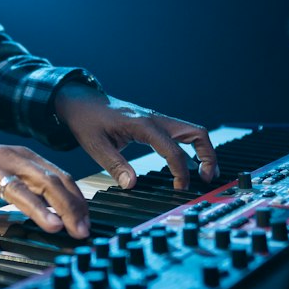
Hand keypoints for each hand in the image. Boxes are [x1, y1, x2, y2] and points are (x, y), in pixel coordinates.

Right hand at [0, 138, 89, 251]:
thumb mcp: (7, 171)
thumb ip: (31, 187)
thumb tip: (61, 215)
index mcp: (23, 157)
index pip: (59, 176)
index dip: (77, 200)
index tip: (87, 222)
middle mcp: (9, 159)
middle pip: (46, 181)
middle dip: (68, 206)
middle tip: (81, 230)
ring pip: (17, 190)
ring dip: (38, 210)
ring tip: (54, 227)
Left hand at [53, 84, 219, 191]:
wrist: (80, 101)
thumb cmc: (86, 120)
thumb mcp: (95, 146)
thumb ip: (115, 165)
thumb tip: (132, 184)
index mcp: (142, 124)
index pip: (172, 149)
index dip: (181, 171)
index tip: (180, 187)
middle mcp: (154, 119)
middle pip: (196, 132)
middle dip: (208, 155)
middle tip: (207, 178)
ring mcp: (156, 119)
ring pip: (192, 131)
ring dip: (203, 150)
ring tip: (204, 173)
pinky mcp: (154, 123)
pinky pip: (180, 133)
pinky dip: (190, 147)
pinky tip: (186, 163)